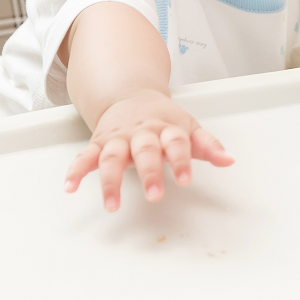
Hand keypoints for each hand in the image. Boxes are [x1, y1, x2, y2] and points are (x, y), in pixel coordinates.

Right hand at [64, 88, 233, 210]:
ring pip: (112, 157)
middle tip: (155, 195)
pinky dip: (76, 170)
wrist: (130, 94)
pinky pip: (85, 156)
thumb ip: (207, 146)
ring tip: (111, 204)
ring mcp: (118, 138)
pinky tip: (70, 186)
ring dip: (110, 181)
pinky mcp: (98, 143)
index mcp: (166, 128)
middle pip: (145, 151)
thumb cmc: (164, 117)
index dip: (181, 161)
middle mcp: (141, 133)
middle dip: (149, 173)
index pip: (176, 143)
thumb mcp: (188, 127)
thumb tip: (229, 160)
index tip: (186, 180)